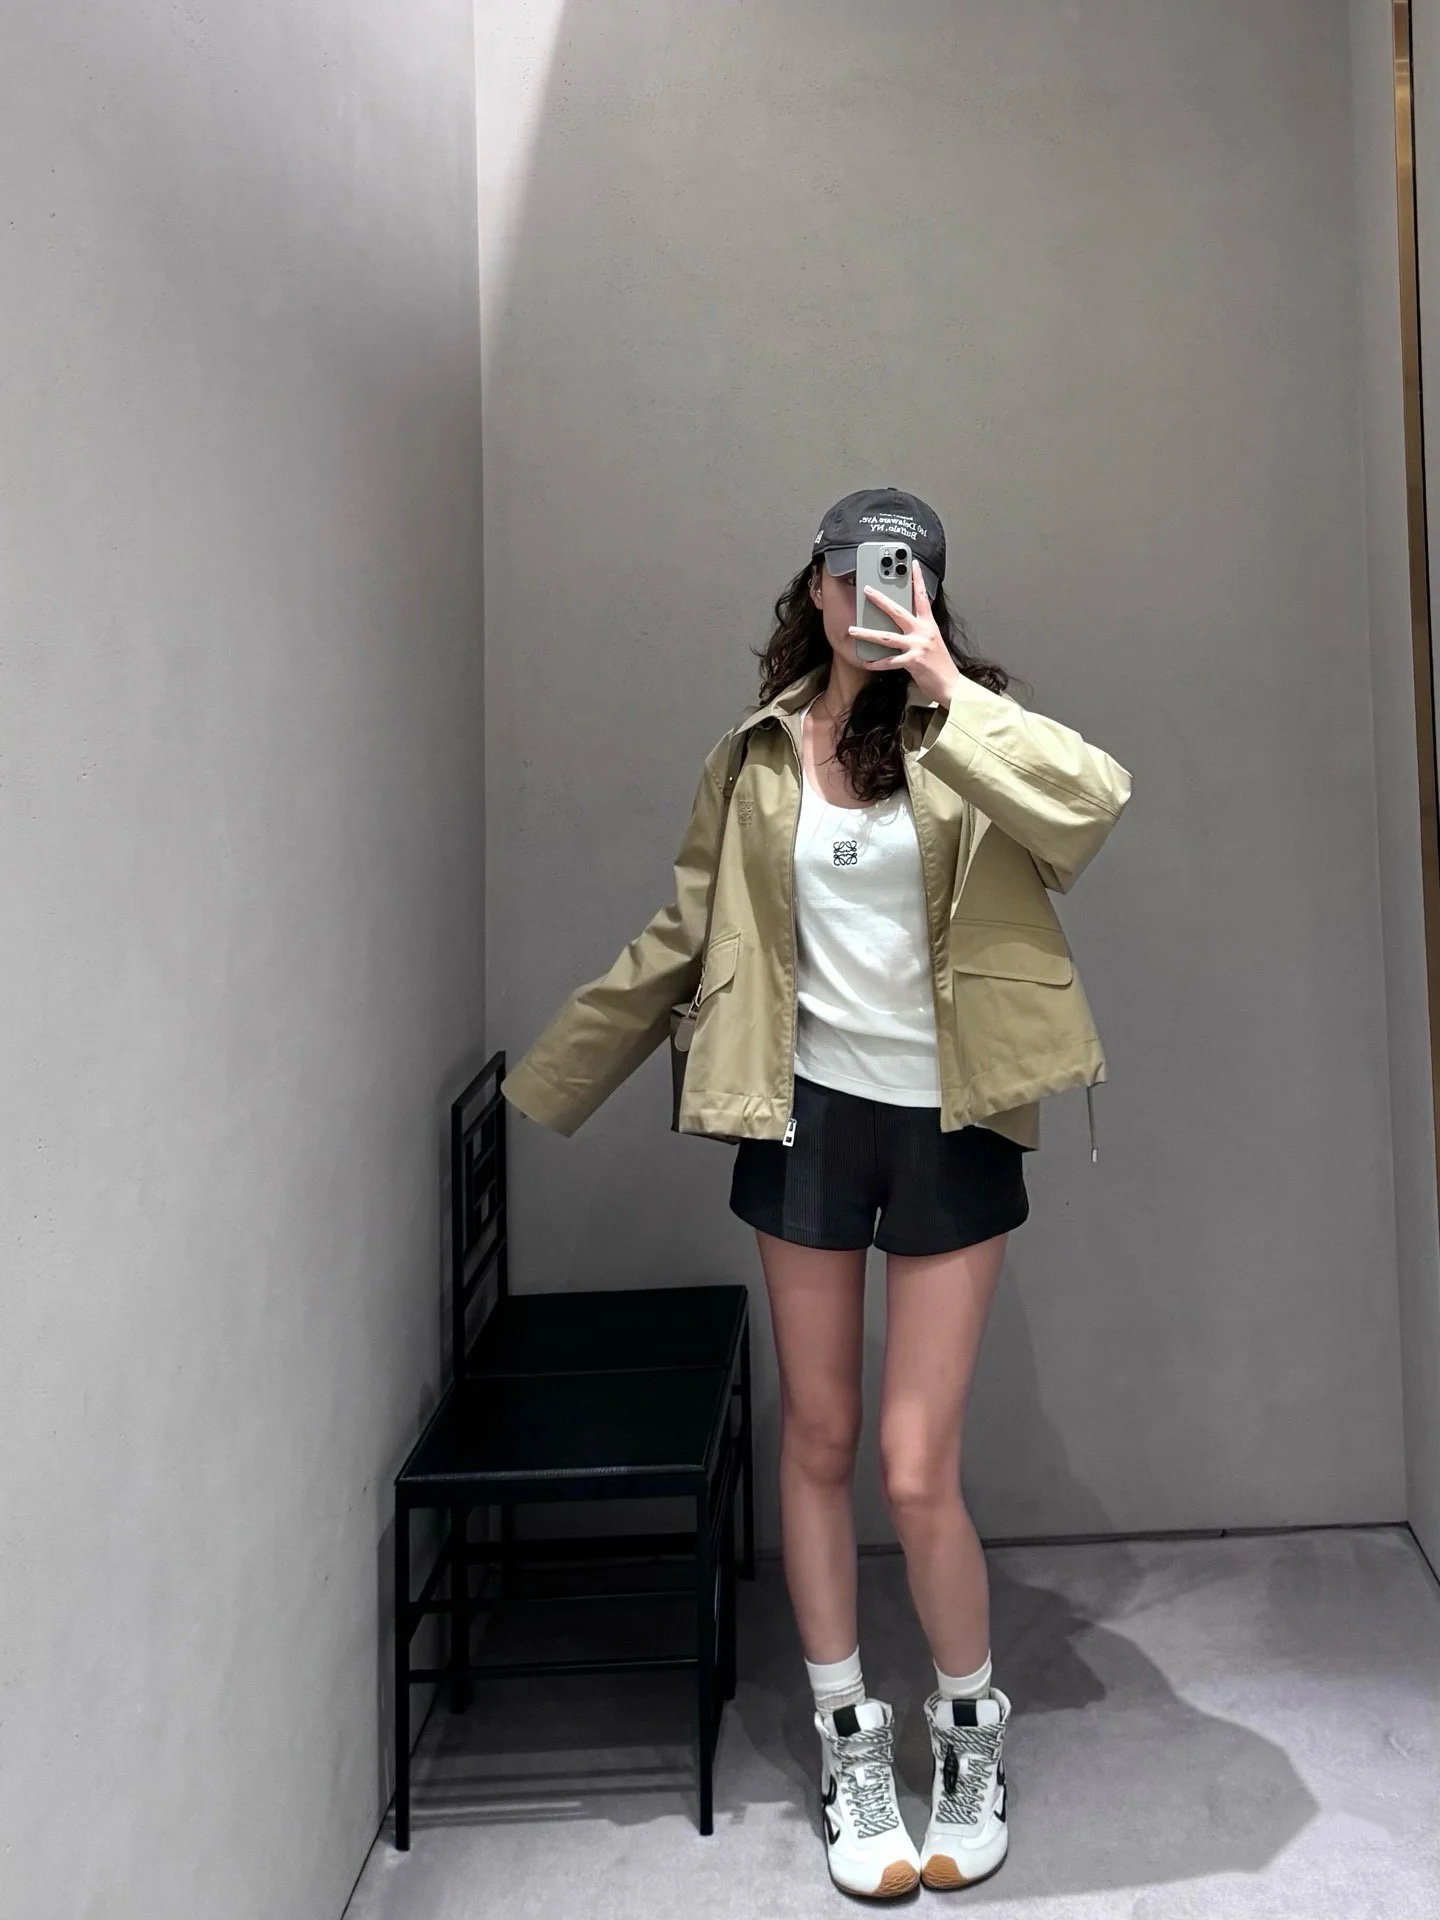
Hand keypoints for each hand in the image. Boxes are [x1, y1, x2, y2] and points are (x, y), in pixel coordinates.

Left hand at [848, 564, 961, 707]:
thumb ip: (919, 630)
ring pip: (887, 637)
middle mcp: (923, 632)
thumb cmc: (940, 663)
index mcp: (928, 625)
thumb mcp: (932, 640)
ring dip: (868, 633)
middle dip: (881, 600)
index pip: (922, 597)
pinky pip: (889, 662)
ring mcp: (917, 646)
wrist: (951, 684)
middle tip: (867, 590)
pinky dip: (876, 663)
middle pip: (898, 612)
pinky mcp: (913, 662)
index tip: (913, 564)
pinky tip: (866, 662)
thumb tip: (901, 623)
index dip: (918, 580)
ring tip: (852, 630)